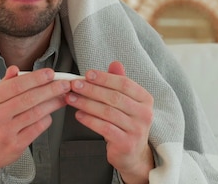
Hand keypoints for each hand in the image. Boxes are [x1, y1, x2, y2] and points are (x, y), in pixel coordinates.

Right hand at [0, 66, 70, 182]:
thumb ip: (4, 85)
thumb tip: (15, 69)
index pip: (16, 85)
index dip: (36, 78)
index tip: (50, 73)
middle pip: (29, 98)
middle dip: (50, 89)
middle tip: (64, 84)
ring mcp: (6, 132)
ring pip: (36, 113)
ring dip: (53, 103)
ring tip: (62, 97)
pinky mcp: (16, 145)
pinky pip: (37, 128)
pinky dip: (46, 119)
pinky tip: (49, 114)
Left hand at [66, 62, 153, 183]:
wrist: (133, 154)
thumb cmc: (126, 123)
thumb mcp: (126, 102)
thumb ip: (120, 83)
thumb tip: (115, 63)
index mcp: (146, 100)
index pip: (124, 84)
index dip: (105, 78)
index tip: (87, 74)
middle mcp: (144, 114)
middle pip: (114, 97)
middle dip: (91, 89)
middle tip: (74, 85)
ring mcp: (137, 129)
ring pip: (107, 112)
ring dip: (86, 103)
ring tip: (71, 98)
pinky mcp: (126, 143)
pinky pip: (104, 127)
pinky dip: (89, 119)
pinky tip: (78, 114)